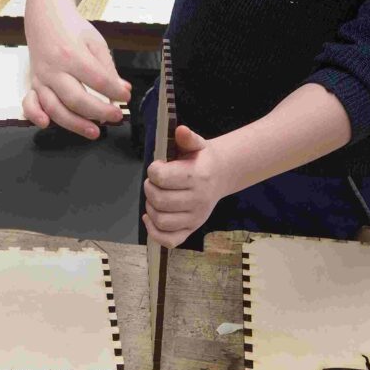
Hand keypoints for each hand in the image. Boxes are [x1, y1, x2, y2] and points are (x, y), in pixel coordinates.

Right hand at [22, 0, 128, 137]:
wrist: (44, 17)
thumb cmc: (72, 29)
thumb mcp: (95, 41)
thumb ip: (107, 67)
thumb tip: (122, 90)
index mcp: (72, 54)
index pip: (98, 80)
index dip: (115, 92)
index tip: (126, 97)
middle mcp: (54, 69)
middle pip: (76, 99)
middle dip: (99, 112)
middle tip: (116, 116)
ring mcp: (41, 78)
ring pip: (54, 108)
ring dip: (75, 124)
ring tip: (95, 132)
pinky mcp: (32, 84)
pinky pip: (30, 103)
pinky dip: (35, 116)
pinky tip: (47, 124)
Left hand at [143, 124, 231, 247]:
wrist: (220, 175)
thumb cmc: (201, 159)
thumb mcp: (196, 144)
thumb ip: (187, 137)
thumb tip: (180, 130)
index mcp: (197, 176)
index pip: (162, 178)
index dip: (153, 170)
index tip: (157, 166)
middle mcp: (198, 200)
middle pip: (159, 200)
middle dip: (149, 189)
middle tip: (153, 182)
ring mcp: (195, 218)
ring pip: (162, 220)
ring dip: (150, 208)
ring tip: (154, 197)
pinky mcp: (191, 229)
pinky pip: (170, 240)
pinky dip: (154, 232)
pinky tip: (149, 218)